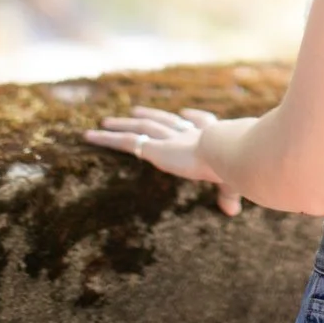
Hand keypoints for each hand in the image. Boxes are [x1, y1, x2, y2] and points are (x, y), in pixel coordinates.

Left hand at [84, 106, 242, 216]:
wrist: (225, 151)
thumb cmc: (234, 164)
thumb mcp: (232, 179)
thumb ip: (227, 193)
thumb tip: (233, 211)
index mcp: (210, 135)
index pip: (200, 122)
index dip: (192, 117)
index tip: (185, 113)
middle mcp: (187, 132)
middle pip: (164, 121)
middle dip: (152, 115)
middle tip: (138, 111)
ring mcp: (168, 138)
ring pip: (140, 128)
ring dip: (122, 123)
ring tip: (106, 120)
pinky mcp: (153, 148)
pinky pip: (124, 142)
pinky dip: (105, 139)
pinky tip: (89, 135)